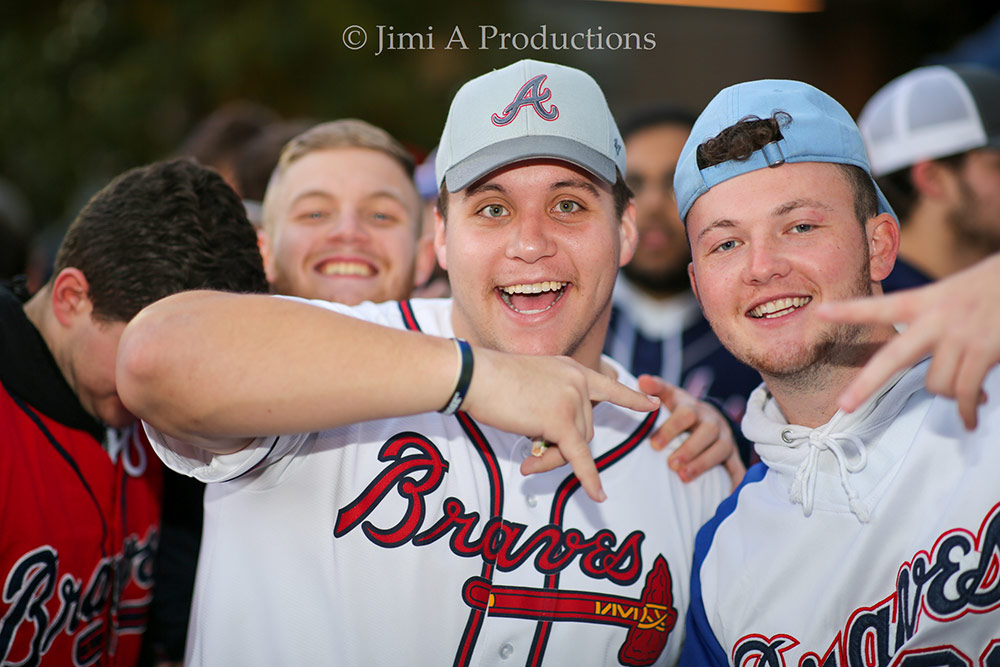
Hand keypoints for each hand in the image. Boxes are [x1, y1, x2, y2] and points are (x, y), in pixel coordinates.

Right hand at [462, 349, 659, 502]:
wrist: (475, 376)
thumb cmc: (490, 380)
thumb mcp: (531, 382)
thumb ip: (551, 400)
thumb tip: (556, 437)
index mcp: (571, 369)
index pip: (608, 386)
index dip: (632, 398)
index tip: (653, 405)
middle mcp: (578, 381)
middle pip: (584, 428)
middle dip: (562, 447)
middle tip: (532, 458)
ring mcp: (572, 400)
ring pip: (576, 444)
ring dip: (553, 458)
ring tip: (527, 461)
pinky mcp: (561, 421)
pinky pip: (578, 457)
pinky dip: (588, 479)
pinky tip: (598, 496)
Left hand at [639, 375, 744, 489]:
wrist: (705, 416)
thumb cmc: (679, 408)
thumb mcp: (668, 395)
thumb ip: (655, 388)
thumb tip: (642, 379)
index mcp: (693, 407)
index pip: (686, 414)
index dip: (670, 428)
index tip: (653, 445)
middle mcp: (712, 421)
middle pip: (707, 432)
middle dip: (689, 448)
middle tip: (671, 464)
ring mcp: (725, 438)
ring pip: (721, 449)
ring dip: (703, 464)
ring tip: (683, 477)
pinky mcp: (732, 454)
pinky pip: (737, 467)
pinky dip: (735, 481)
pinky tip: (728, 495)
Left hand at [816, 254, 999, 428]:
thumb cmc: (989, 290)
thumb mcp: (951, 295)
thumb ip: (934, 326)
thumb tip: (938, 374)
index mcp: (924, 301)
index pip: (879, 306)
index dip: (849, 311)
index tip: (820, 312)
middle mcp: (936, 319)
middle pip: (893, 358)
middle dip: (866, 385)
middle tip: (844, 406)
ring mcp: (960, 335)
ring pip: (936, 384)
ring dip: (949, 396)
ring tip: (965, 397)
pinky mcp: (985, 350)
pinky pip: (965, 392)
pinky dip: (967, 410)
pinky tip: (970, 418)